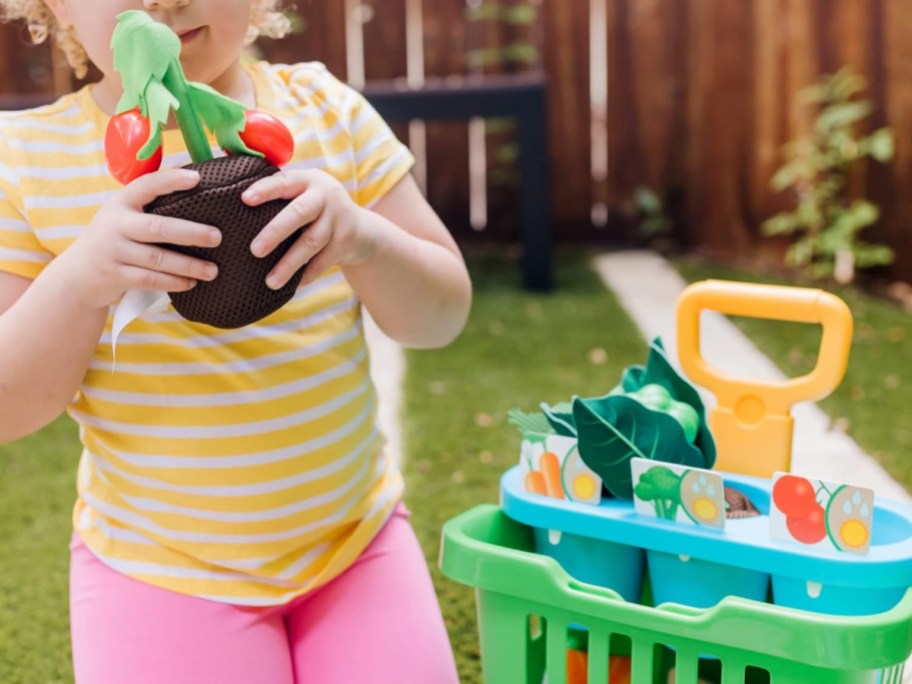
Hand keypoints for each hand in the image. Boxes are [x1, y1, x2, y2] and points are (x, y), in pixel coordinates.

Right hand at [56, 169, 221, 308]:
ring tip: (213, 270)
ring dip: (188, 265)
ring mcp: (113, 251)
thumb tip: (195, 187)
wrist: (77, 275)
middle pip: (157, 227)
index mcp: (121, 203)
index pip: (146, 185)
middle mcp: (115, 225)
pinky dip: (173, 282)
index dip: (170, 180)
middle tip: (217, 237)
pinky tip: (191, 283)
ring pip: (157, 259)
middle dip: (191, 233)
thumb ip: (148, 207)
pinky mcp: (115, 276)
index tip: (197, 179)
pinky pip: (150, 279)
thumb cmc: (114, 240)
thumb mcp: (123, 217)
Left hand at [243, 170, 374, 288]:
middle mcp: (325, 197)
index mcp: (308, 180)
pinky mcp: (345, 242)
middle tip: (254, 250)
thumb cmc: (316, 207)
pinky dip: (307, 275)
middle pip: (299, 214)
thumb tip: (228, 158)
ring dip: (289, 264)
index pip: (284, 182)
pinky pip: (323, 261)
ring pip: (311, 243)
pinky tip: (292, 287)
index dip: (265, 190)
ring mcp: (338, 220)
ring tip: (270, 282)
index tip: (244, 199)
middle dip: (275, 232)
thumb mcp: (302, 189)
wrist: (361, 229)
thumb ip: (275, 182)